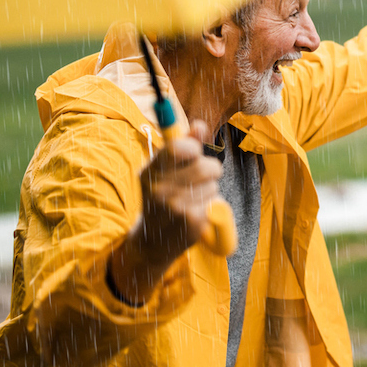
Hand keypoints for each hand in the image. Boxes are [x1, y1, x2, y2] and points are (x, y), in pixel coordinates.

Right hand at [110, 120, 222, 304]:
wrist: (153, 241)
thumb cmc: (163, 197)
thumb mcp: (165, 170)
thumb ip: (184, 144)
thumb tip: (200, 125)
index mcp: (150, 172)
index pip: (180, 147)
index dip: (193, 148)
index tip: (193, 154)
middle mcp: (159, 190)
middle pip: (206, 166)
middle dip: (210, 170)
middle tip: (200, 180)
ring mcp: (175, 208)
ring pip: (213, 185)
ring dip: (210, 190)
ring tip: (193, 200)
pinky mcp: (192, 223)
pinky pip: (217, 202)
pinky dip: (213, 206)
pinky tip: (197, 214)